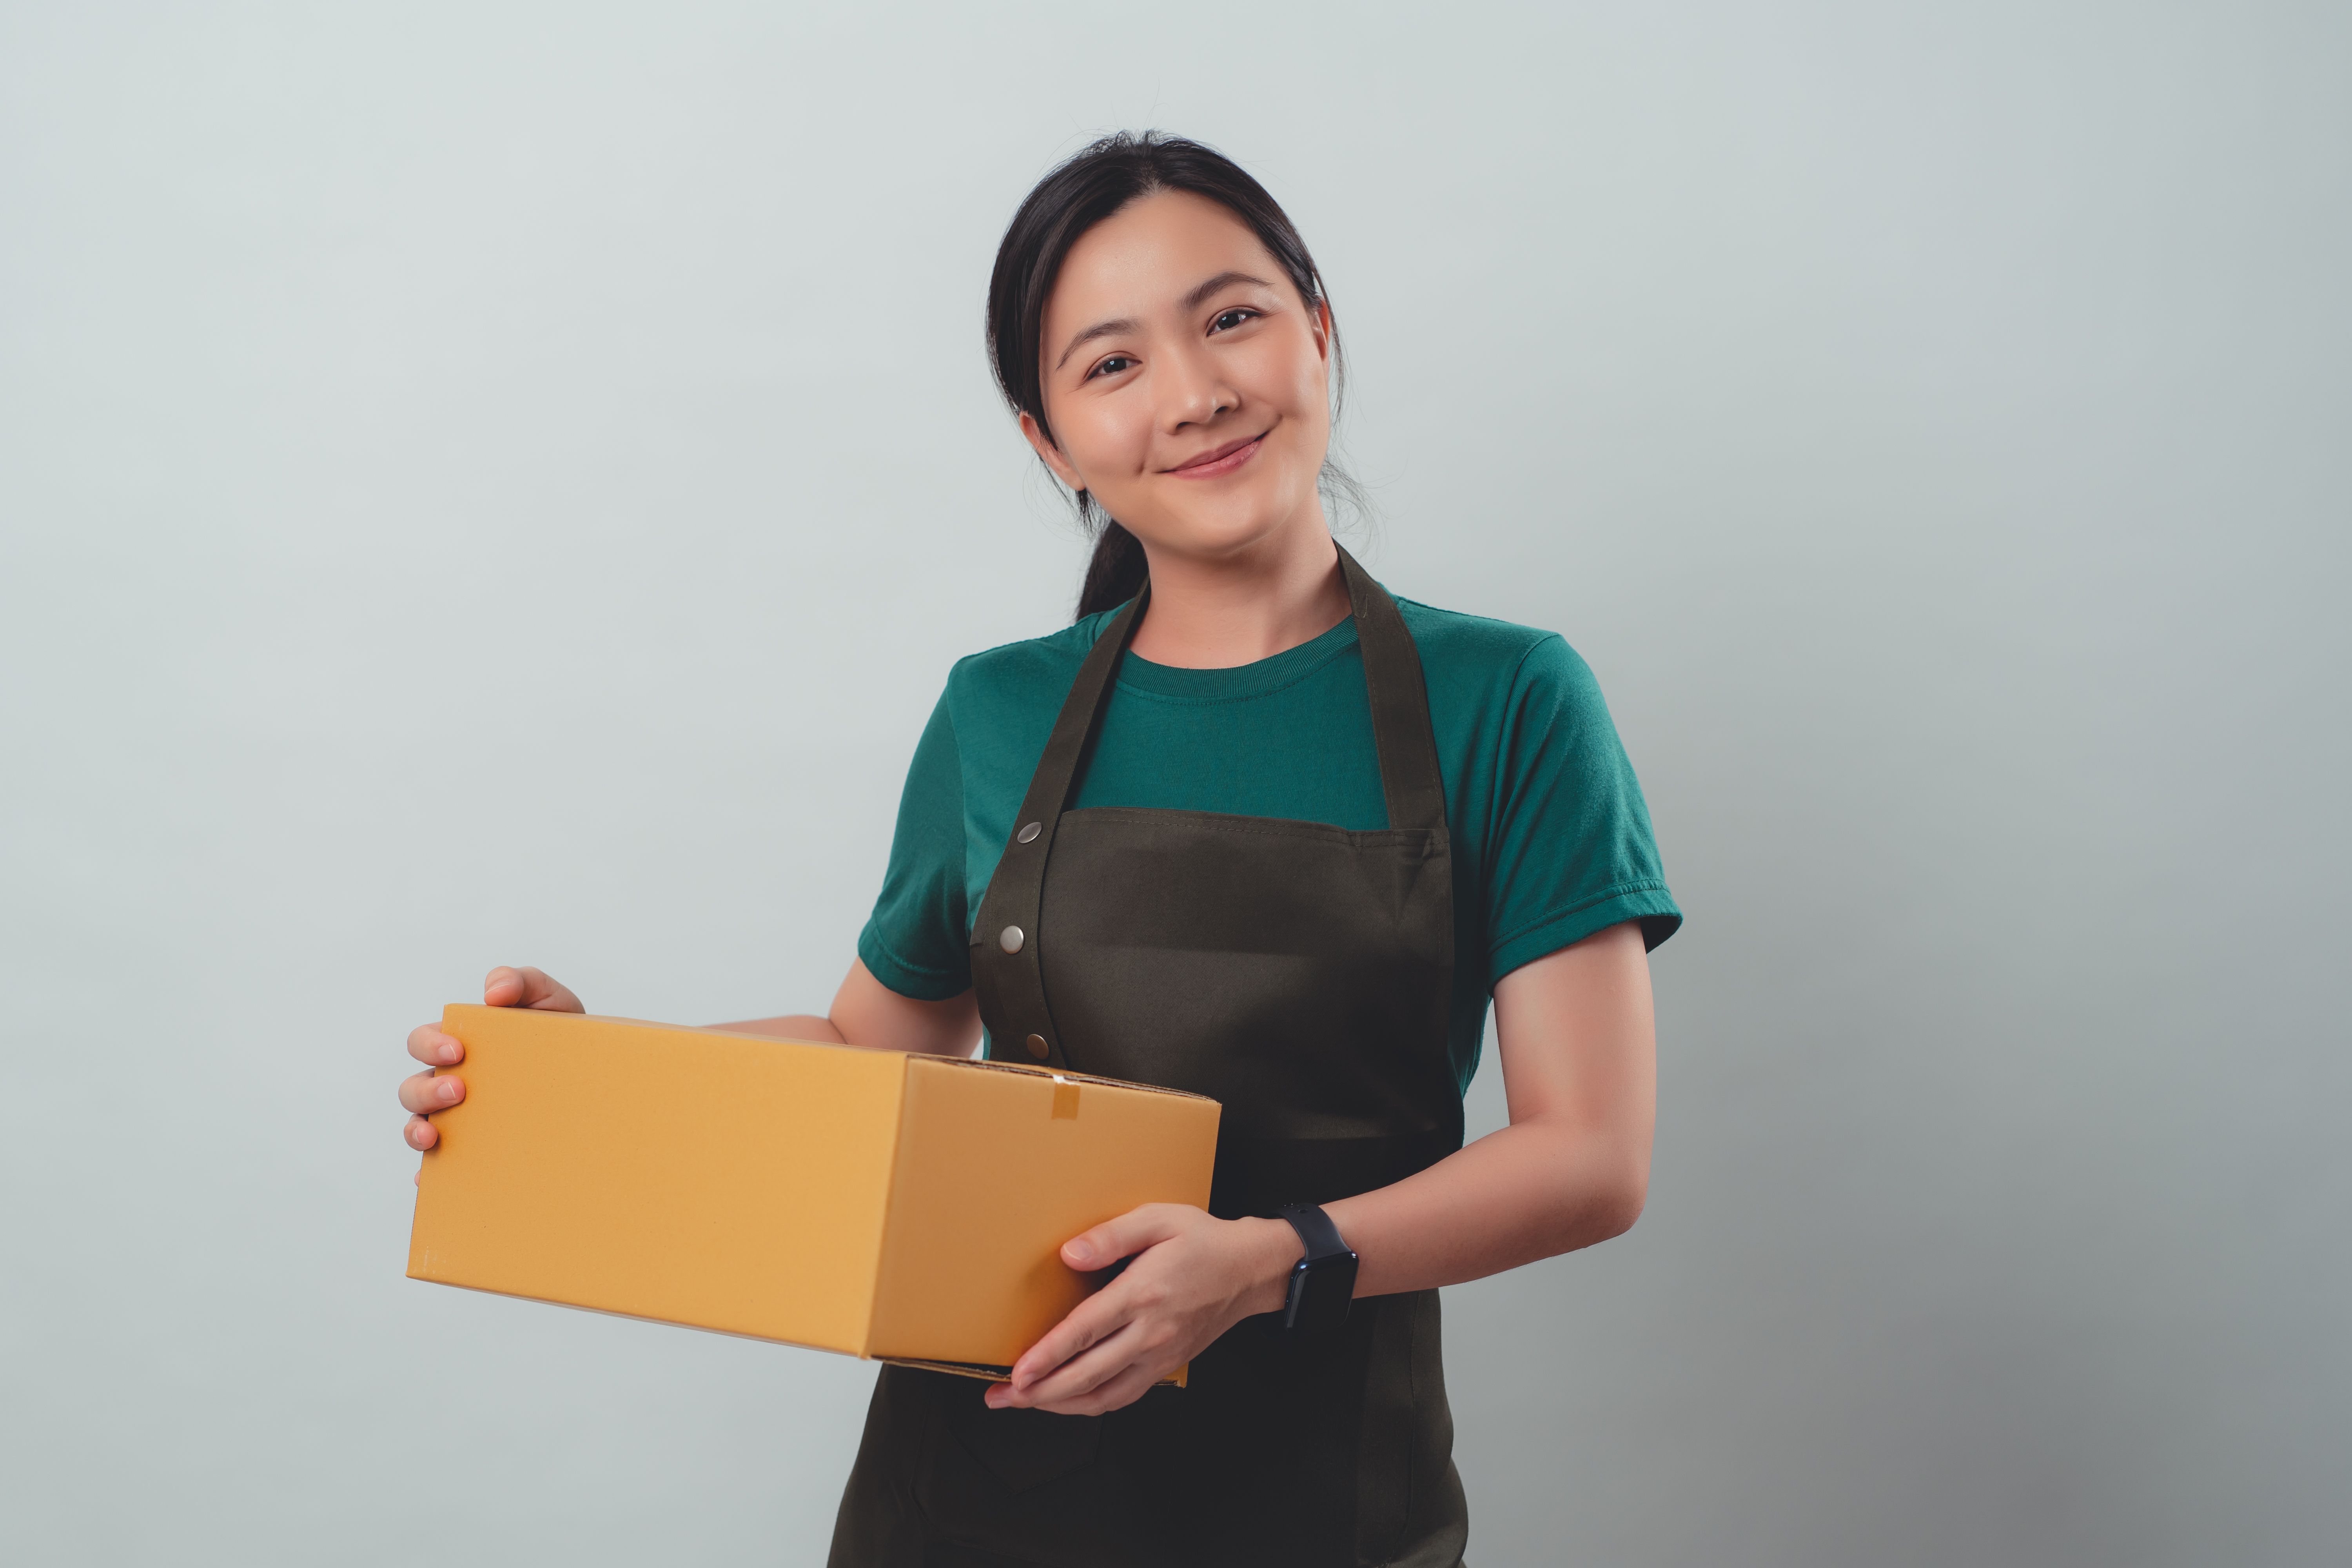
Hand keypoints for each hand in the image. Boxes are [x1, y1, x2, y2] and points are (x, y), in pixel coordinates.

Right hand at [399, 966, 582, 1173]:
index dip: (431, 1045)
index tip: (458, 1051)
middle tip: (458, 1091)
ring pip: (417, 1126)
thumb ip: (521, 981)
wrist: (593, 1077)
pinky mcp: (469, 1152)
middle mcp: (450, 1083)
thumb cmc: (561, 1035)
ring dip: (417, 1129)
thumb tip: (492, 992)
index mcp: (460, 1047)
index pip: (425, 1042)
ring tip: (435, 1135)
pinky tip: (431, 1179)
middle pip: (413, 1088)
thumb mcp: (550, 1000)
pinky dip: (429, 1174)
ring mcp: (457, 1120)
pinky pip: (438, 1168)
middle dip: (426, 1089)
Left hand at [985, 1205, 1305, 1416]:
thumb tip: (1070, 1253)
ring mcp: (1160, 1355)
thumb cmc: (1203, 1240)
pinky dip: (1092, 1404)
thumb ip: (1111, 1235)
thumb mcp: (1158, 1219)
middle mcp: (1150, 1332)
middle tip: (1002, 1396)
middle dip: (1039, 1392)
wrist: (1251, 1269)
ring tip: (1026, 1403)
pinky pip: (1124, 1395)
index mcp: (1143, 1294)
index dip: (1047, 1357)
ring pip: (1104, 1395)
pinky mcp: (1167, 1365)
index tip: (1017, 1373)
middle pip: (1086, 1374)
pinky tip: (1069, 1402)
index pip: (1084, 1332)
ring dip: (1060, 1405)